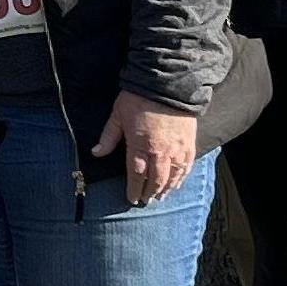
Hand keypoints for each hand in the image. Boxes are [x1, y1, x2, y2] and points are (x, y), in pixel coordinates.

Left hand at [93, 92, 198, 206]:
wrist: (167, 84)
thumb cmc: (138, 98)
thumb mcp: (117, 115)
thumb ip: (109, 137)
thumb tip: (96, 152)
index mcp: (140, 145)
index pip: (136, 175)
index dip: (134, 189)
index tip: (131, 198)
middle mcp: (160, 151)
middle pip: (155, 180)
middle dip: (149, 192)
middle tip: (145, 201)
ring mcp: (177, 148)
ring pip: (172, 176)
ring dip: (166, 189)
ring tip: (160, 197)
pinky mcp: (190, 143)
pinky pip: (187, 167)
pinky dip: (181, 178)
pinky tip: (177, 183)